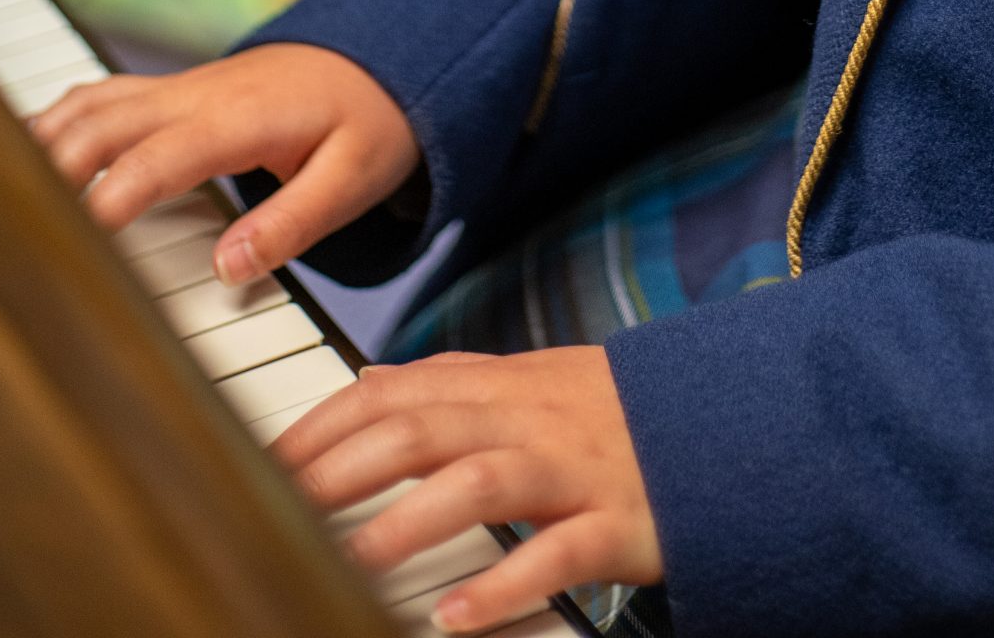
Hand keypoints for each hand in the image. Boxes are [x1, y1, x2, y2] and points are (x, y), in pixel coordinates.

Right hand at [30, 44, 420, 281]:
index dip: (112, 195)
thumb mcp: (355, 178)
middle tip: (15, 224)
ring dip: (46, 139)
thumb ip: (293, 223)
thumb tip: (226, 269)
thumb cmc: (370, 122)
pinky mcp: (176, 92)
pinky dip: (61, 121)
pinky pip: (105, 97)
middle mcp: (200, 96)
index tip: (76, 239)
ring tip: (2, 191)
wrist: (384, 59)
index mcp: (242, 118)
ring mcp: (184, 88)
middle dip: (52, 166)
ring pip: (95, 101)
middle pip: (105, 121)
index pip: (161, 156)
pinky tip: (30, 153)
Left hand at [273, 347, 664, 630]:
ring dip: (411, 521)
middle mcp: (531, 420)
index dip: (323, 423)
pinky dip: (505, 581)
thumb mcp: (534, 382)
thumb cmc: (617, 415)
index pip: (395, 390)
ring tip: (351, 561)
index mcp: (505, 387)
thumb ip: (453, 382)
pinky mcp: (619, 523)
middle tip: (275, 507)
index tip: (261, 461)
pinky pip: (558, 551)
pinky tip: (457, 616)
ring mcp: (576, 470)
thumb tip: (369, 379)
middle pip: (423, 427)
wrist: (732, 422)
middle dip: (342, 467)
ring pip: (482, 482)